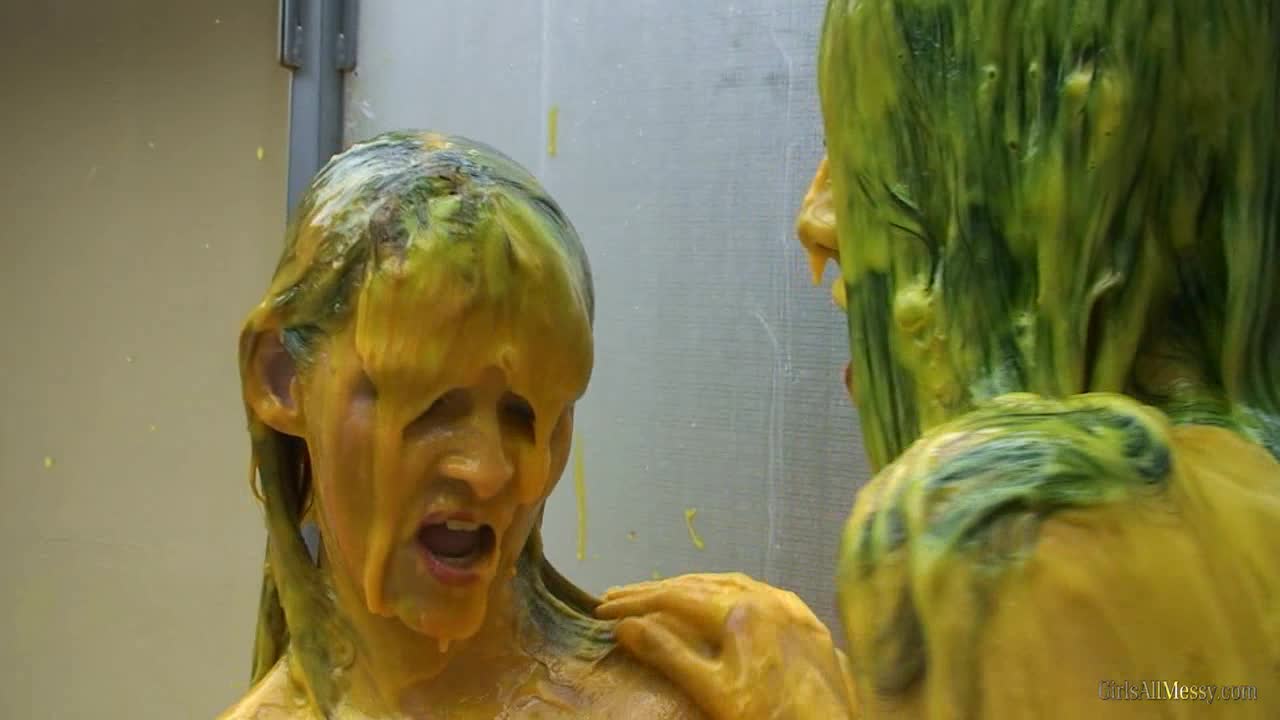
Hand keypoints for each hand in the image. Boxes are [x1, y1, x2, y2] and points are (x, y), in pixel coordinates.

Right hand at [596, 573, 857, 719]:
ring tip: (662, 595)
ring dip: (693, 588)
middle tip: (620, 597)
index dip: (634, 601)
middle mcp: (766, 597)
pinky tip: (726, 601)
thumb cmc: (769, 716)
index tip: (601, 608)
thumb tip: (625, 626)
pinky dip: (730, 595)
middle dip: (657, 591)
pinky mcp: (809, 625)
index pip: (673, 596)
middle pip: (699, 585)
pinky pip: (762, 596)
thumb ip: (668, 653)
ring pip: (733, 585)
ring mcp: (791, 609)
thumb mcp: (711, 691)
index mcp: (739, 609)